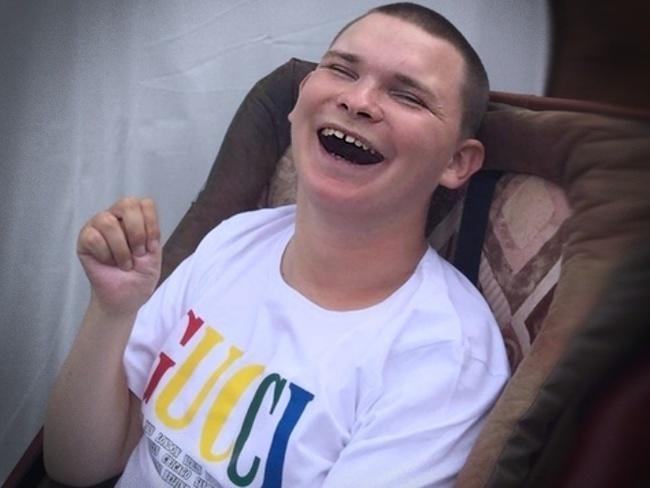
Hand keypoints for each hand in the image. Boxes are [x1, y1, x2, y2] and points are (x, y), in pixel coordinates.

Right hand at [77, 197, 161, 315]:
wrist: (126, 297)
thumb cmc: (139, 275)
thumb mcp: (154, 253)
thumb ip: (151, 232)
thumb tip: (141, 218)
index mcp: (136, 218)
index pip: (145, 204)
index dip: (151, 225)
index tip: (152, 247)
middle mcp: (116, 217)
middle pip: (127, 204)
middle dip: (137, 232)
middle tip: (138, 253)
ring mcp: (98, 226)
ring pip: (108, 222)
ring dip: (121, 248)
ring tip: (125, 263)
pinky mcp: (84, 239)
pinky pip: (93, 238)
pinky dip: (106, 254)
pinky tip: (109, 263)